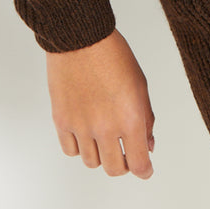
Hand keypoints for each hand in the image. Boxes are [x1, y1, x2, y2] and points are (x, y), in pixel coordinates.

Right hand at [45, 28, 155, 179]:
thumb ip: (146, 118)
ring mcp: (81, 127)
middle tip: (125, 152)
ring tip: (104, 137)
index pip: (139, 164)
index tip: (145, 168)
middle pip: (114, 169)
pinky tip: (85, 133)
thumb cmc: (114, 56)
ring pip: (92, 162)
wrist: (81, 38)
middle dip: (124, 164)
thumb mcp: (141, 85)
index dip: (144, 170)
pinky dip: (80, 147)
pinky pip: (70, 150)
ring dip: (101, 154)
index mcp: (130, 119)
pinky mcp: (61, 121)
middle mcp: (105, 128)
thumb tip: (148, 144)